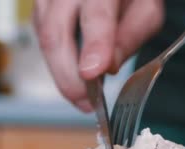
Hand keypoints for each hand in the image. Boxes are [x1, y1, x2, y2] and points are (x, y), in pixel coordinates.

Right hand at [33, 0, 164, 111]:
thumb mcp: (145, 9)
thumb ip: (132, 35)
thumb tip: (108, 68)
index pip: (96, 14)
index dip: (94, 45)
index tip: (93, 74)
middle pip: (55, 34)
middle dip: (68, 76)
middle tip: (86, 102)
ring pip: (45, 42)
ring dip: (62, 74)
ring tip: (84, 94)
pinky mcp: (38, 11)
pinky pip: (43, 43)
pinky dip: (58, 63)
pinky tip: (74, 71)